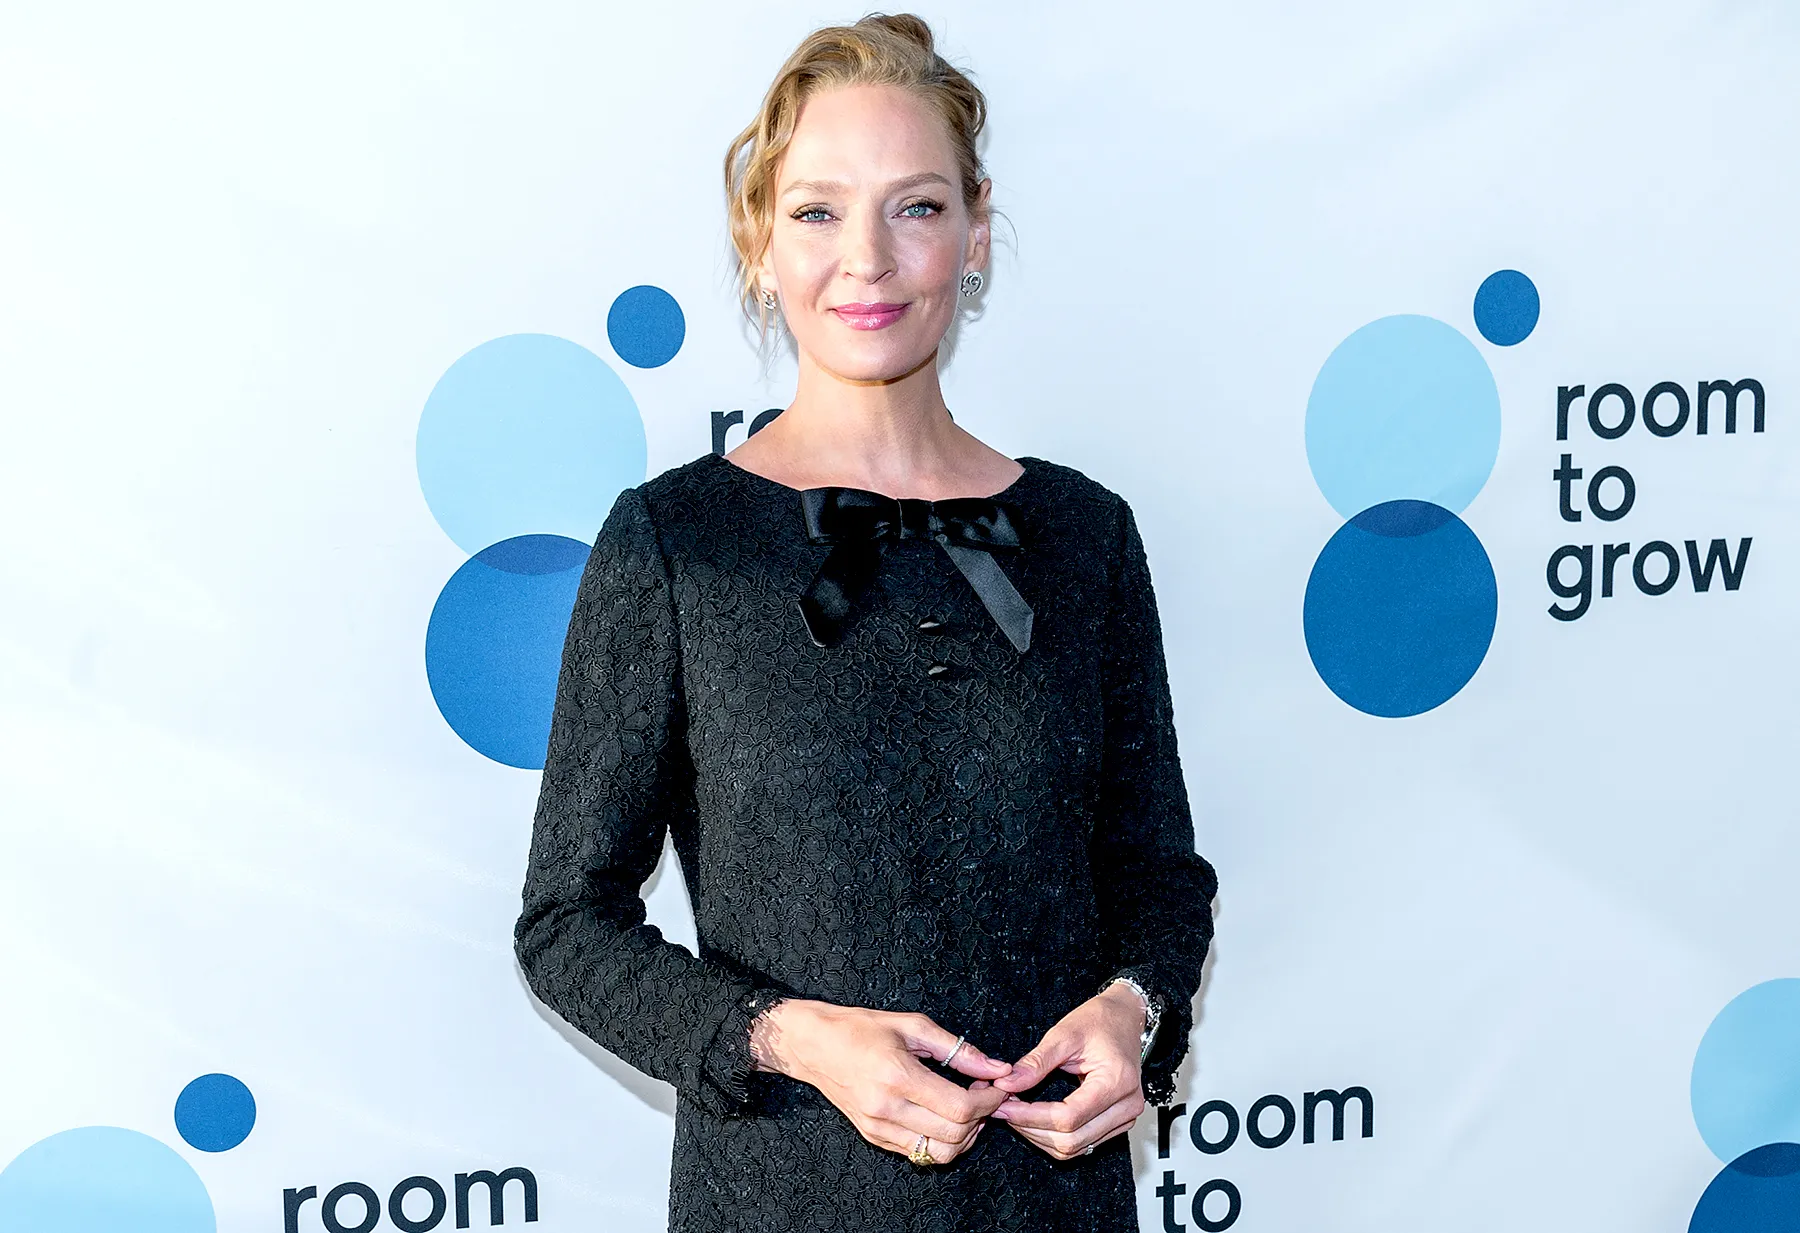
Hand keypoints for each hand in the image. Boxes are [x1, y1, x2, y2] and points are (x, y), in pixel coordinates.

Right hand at [751, 998, 1013, 1163]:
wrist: (814, 1046)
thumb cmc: (861, 1028)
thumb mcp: (913, 1025)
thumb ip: (958, 1049)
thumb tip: (998, 1068)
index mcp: (897, 1075)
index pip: (959, 1107)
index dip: (988, 1100)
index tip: (997, 1086)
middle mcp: (886, 1108)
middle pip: (954, 1134)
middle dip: (981, 1118)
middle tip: (984, 1094)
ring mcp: (878, 1127)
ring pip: (938, 1152)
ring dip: (964, 1135)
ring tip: (966, 1108)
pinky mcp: (873, 1137)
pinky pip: (918, 1152)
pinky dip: (940, 1140)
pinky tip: (943, 1115)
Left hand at [988, 983, 1146, 1159]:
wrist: (1125, 1018)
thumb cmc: (1100, 1020)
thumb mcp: (1064, 1033)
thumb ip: (1036, 1063)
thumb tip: (1007, 1084)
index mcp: (1117, 1080)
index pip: (1068, 1117)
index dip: (1031, 1116)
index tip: (1004, 1104)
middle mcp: (1126, 1106)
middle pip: (1071, 1139)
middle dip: (1031, 1128)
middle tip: (1004, 1109)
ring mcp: (1125, 1118)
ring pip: (1075, 1148)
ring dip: (1040, 1136)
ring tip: (1016, 1113)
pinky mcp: (1119, 1122)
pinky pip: (1083, 1143)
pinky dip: (1055, 1136)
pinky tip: (1036, 1118)